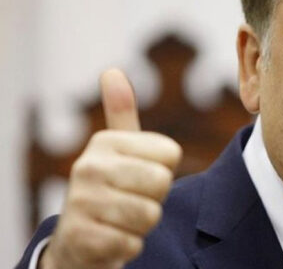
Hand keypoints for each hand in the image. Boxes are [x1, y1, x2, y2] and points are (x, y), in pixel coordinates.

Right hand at [41, 69, 181, 268]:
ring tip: (121, 220)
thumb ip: (121, 113)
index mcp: (106, 142)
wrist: (76, 242)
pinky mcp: (82, 238)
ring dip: (142, 226)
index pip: (171, 154)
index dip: (163, 172)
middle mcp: (89, 166)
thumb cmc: (109, 190)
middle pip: (162, 183)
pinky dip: (128, 247)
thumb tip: (111, 70)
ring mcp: (82, 202)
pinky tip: (111, 240)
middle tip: (131, 201)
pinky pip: (133, 243)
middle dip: (154, 199)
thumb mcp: (117, 150)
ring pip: (150, 215)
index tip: (138, 177)